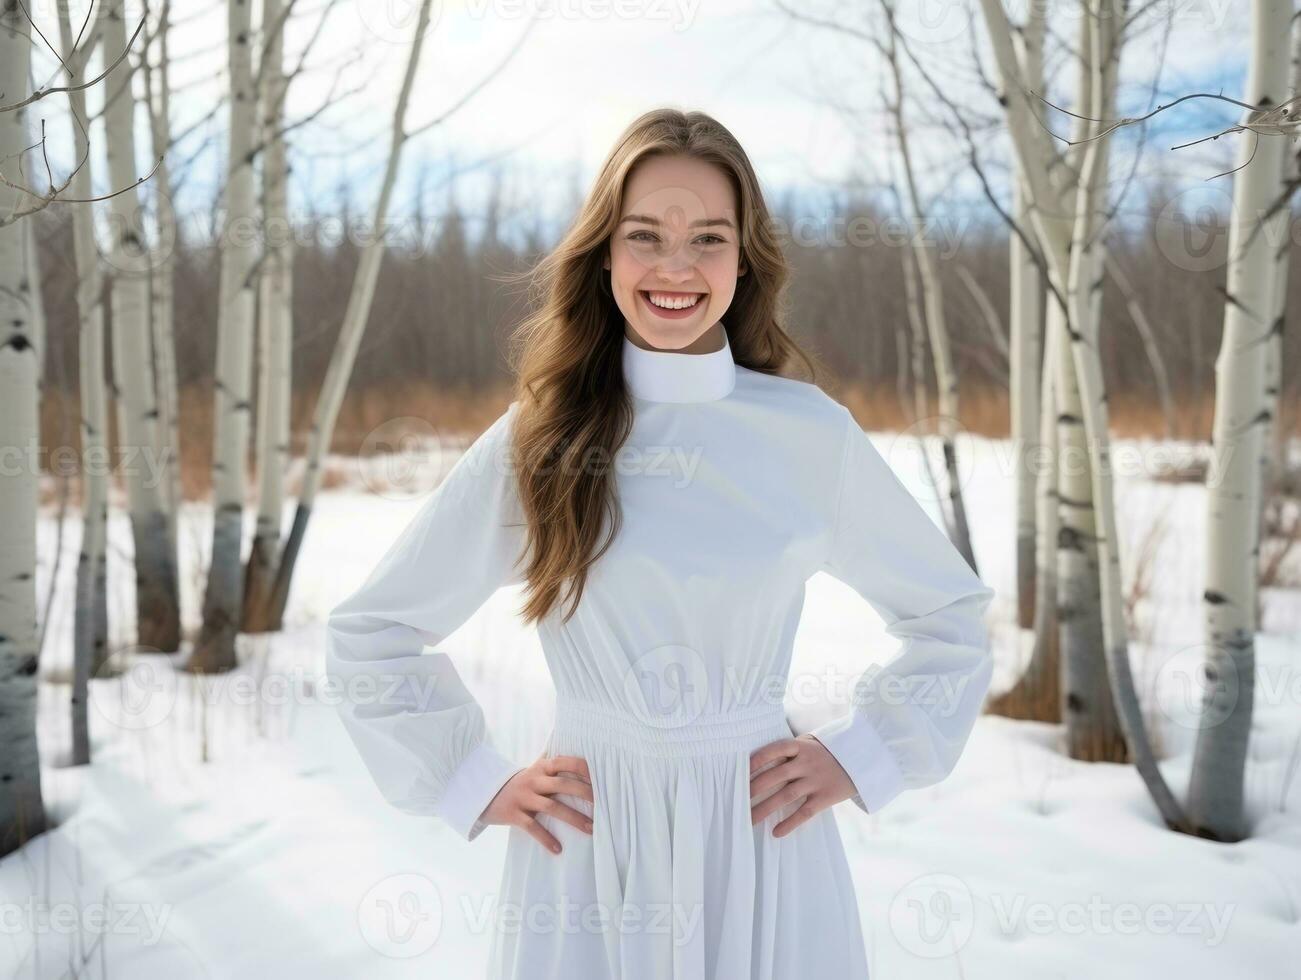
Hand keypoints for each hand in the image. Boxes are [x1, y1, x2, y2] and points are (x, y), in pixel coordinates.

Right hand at [478, 754, 594, 854]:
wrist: (486, 793)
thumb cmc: (521, 782)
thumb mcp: (535, 770)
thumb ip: (554, 765)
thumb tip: (582, 759)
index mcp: (541, 767)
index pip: (565, 762)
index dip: (583, 769)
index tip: (601, 778)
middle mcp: (533, 780)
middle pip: (563, 784)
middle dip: (584, 793)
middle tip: (603, 805)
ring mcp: (523, 797)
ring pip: (552, 807)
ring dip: (573, 818)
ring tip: (590, 828)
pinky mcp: (514, 814)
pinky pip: (532, 827)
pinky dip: (546, 838)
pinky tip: (558, 849)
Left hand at [749, 733, 856, 837]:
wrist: (861, 758)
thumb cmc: (826, 752)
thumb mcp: (809, 743)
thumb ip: (788, 751)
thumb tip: (758, 759)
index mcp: (801, 747)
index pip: (775, 750)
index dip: (757, 759)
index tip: (741, 770)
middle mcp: (807, 763)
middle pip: (776, 776)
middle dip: (754, 788)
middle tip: (737, 800)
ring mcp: (816, 781)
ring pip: (786, 796)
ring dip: (765, 809)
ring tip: (748, 820)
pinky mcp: (825, 797)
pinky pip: (805, 812)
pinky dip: (789, 823)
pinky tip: (776, 832)